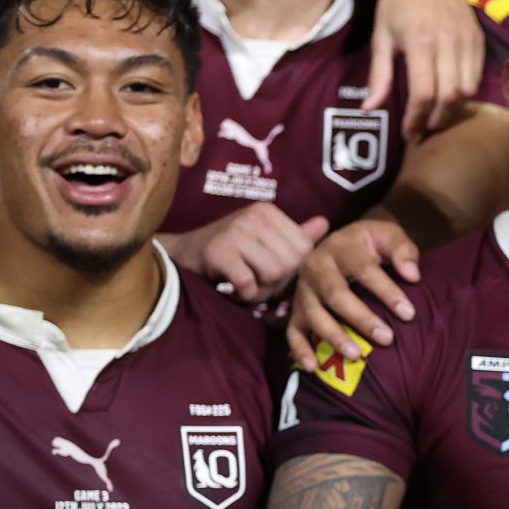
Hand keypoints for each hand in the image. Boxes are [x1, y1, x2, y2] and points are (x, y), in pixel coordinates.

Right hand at [167, 204, 329, 303]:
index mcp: (268, 212)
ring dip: (262, 291)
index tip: (271, 271)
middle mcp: (253, 217)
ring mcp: (235, 232)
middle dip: (278, 282)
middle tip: (256, 281)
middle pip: (291, 263)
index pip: (304, 249)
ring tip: (246, 285)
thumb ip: (295, 235)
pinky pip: (250, 285)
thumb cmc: (229, 251)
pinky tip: (233, 289)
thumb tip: (326, 224)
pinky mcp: (220, 252)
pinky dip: (245, 295)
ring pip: (273, 274)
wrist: (182, 255)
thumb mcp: (264, 239)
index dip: (292, 269)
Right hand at [287, 217, 421, 370]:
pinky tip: (313, 367)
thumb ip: (402, 251)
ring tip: (355, 355)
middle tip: (387, 339)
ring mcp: (303, 290)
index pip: (364, 270)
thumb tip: (412, 275)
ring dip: (333, 336)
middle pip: (336, 295)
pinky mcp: (296, 309)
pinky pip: (293, 331)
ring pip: (314, 314)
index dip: (386, 291)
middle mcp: (316, 267)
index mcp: (340, 247)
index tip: (409, 314)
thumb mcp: (387, 234)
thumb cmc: (370, 243)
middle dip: (361, 318)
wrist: (340, 242)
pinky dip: (300, 349)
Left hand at [370, 0, 483, 140]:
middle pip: (450, 97)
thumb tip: (369, 109)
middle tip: (423, 129)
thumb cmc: (396, 3)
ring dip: (452, 110)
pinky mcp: (478, 39)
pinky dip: (465, 93)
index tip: (409, 132)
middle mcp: (447, 42)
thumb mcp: (381, 37)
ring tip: (436, 116)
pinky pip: (477, 76)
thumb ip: (378, 76)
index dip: (417, 118)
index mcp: (419, 42)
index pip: (424, 93)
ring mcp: (466, 40)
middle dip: (436, 120)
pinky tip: (450, 96)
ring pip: (467, 90)